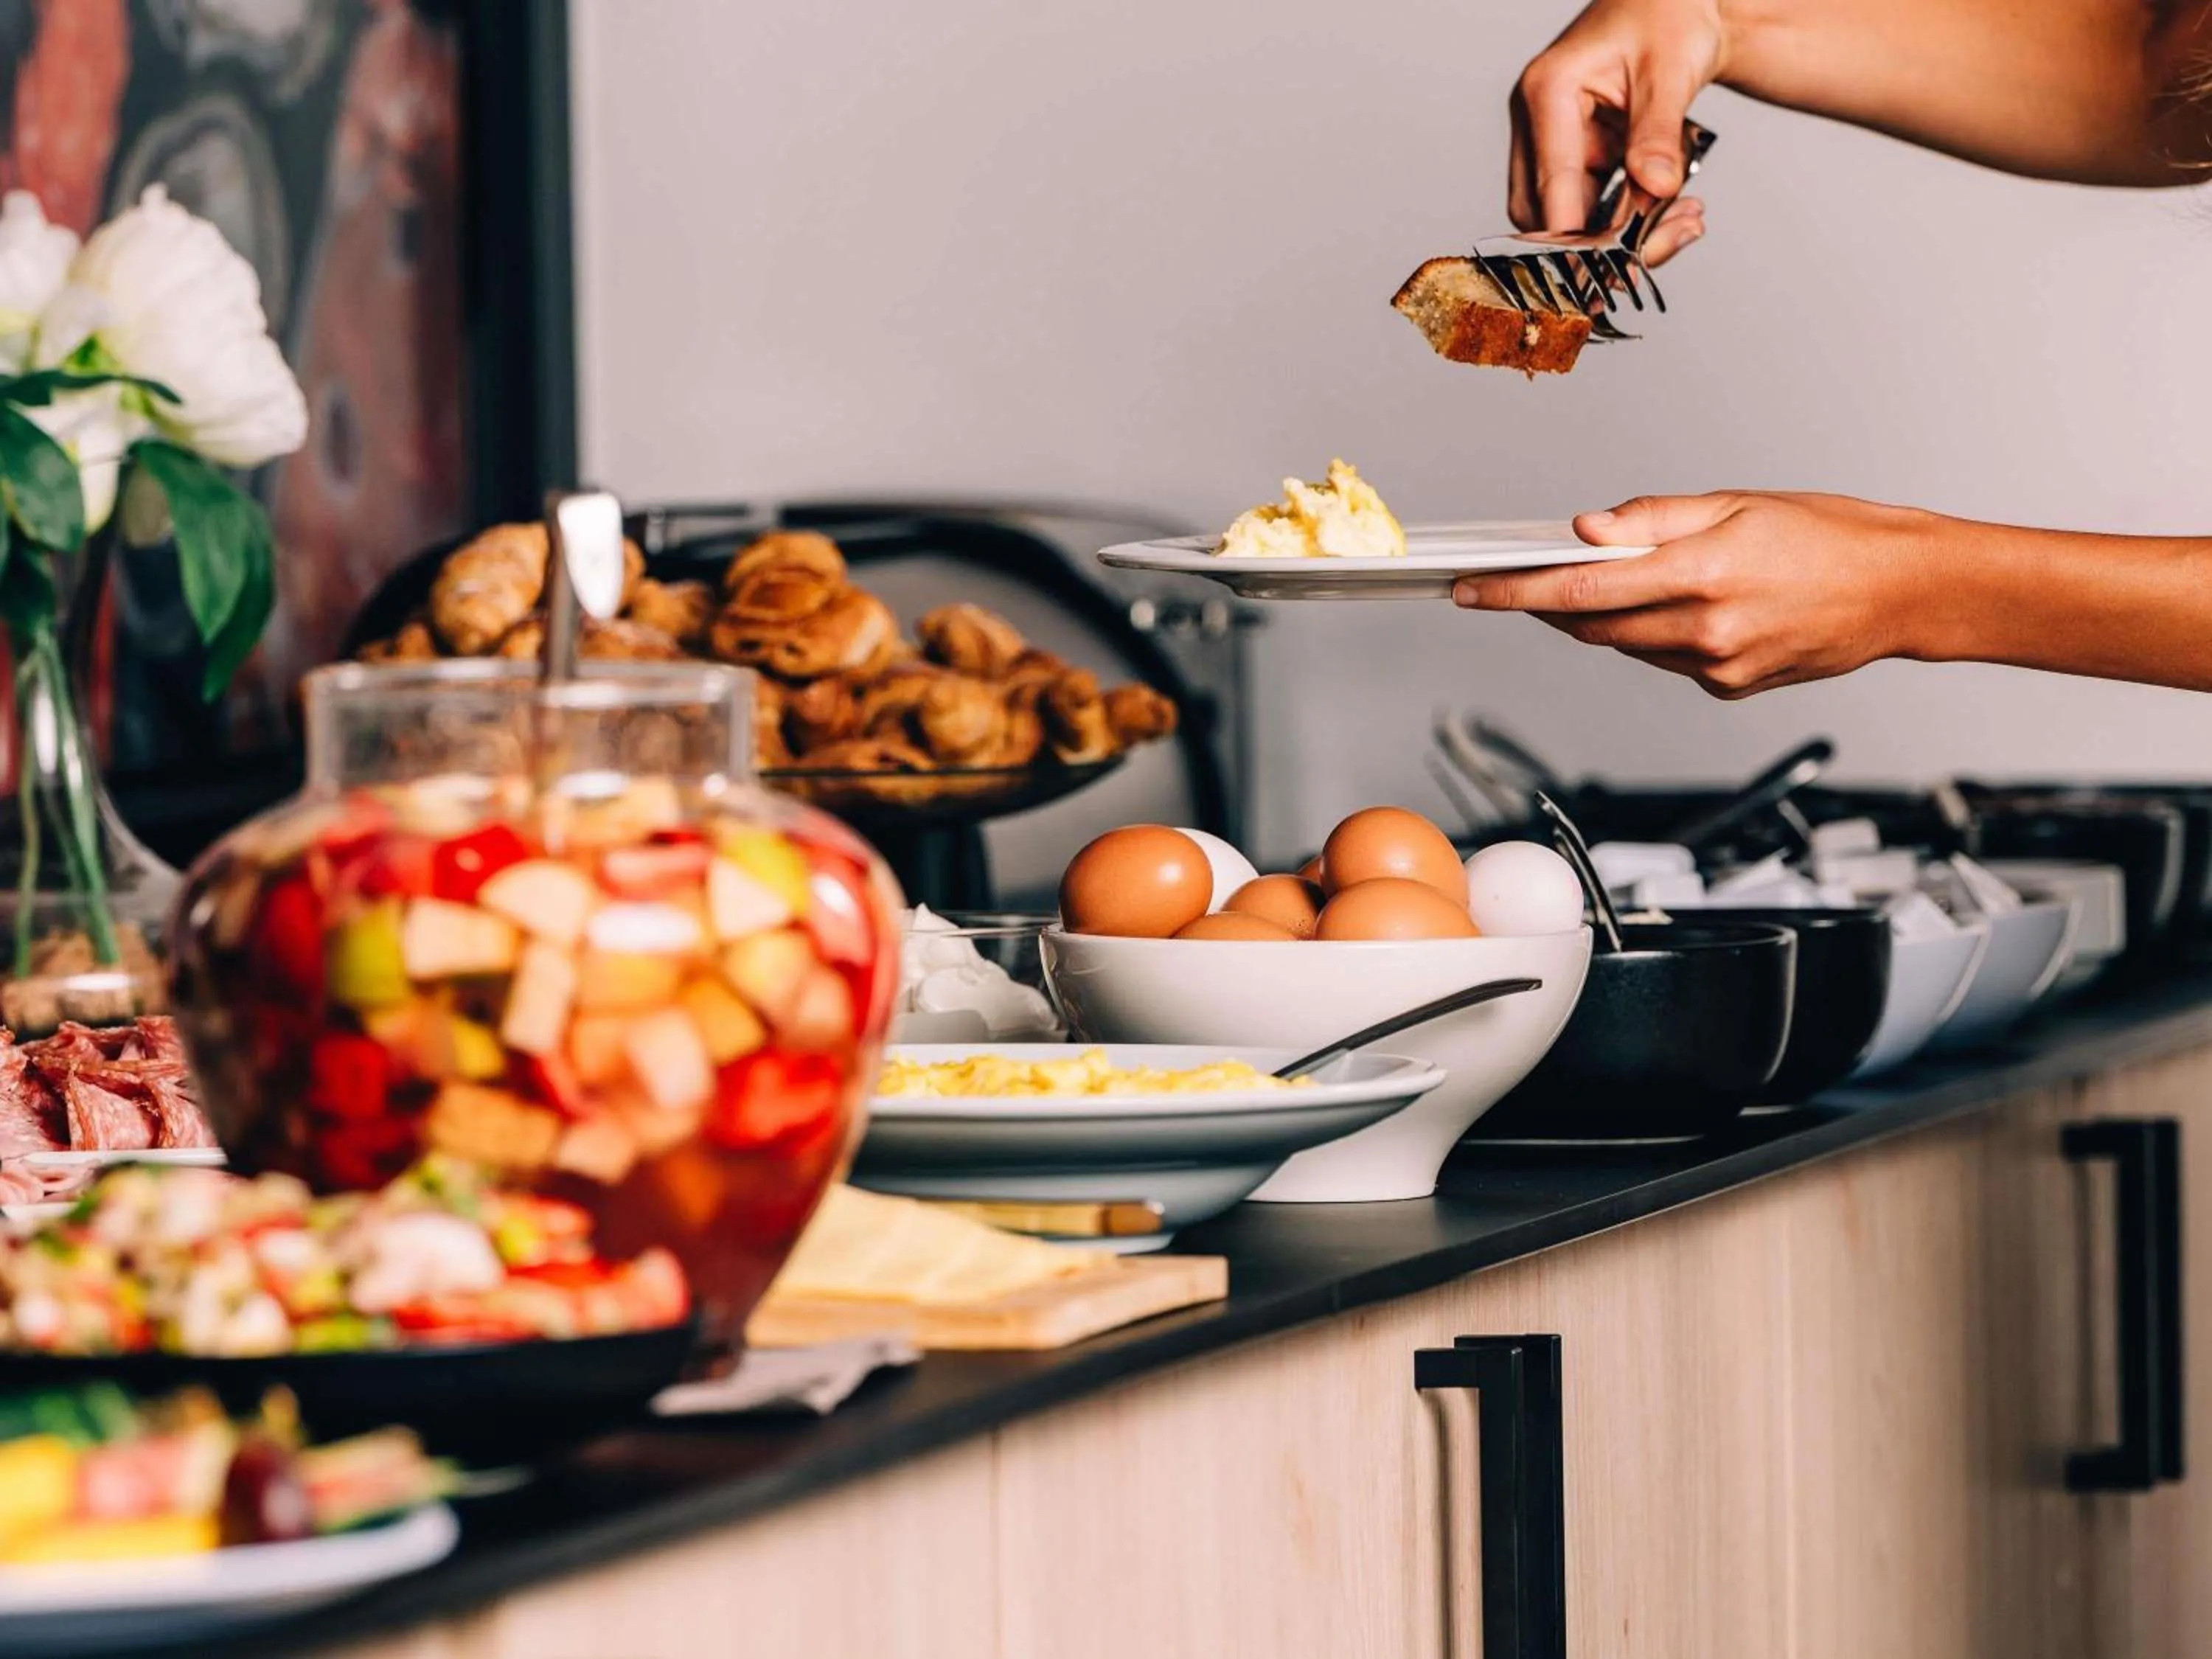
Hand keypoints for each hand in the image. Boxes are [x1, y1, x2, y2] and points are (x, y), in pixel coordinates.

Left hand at [1453, 492, 1950, 698]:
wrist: (1903, 591)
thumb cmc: (1832, 536)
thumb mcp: (1739, 503)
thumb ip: (1655, 519)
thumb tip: (1587, 529)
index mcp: (1702, 574)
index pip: (1581, 588)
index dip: (1514, 592)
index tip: (1469, 590)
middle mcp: (1706, 630)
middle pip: (1592, 624)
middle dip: (1547, 604)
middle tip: (1514, 580)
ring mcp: (1718, 667)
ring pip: (1627, 644)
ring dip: (1605, 616)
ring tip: (1614, 580)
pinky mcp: (1730, 687)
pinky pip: (1667, 660)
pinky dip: (1656, 634)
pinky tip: (1683, 607)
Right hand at [1510, 0, 1729, 264]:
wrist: (1673, 1)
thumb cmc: (1665, 12)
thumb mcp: (1670, 69)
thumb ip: (1659, 132)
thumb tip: (1656, 189)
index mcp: (1547, 91)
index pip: (1553, 185)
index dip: (1576, 239)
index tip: (1609, 272)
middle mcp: (1538, 121)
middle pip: (1548, 214)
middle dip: (1605, 243)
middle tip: (1667, 243)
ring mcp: (1552, 141)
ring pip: (1570, 218)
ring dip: (1624, 233)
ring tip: (1685, 222)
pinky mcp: (1574, 156)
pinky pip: (1593, 205)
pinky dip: (1632, 217)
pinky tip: (1675, 211)